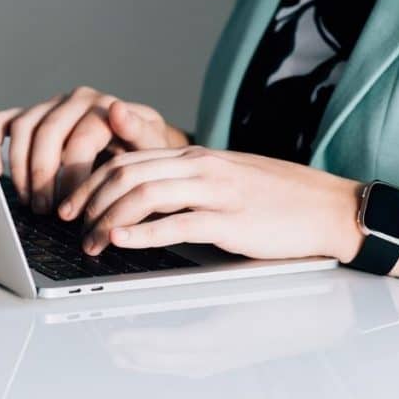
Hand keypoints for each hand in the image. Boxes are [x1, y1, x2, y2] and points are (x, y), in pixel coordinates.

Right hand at [0, 87, 187, 213]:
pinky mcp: (30, 114)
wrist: (134, 144)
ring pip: (22, 129)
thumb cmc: (141, 152)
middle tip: (44, 210)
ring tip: (30, 202)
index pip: (80, 139)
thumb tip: (117, 110)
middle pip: (47, 134)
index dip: (72, 177)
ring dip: (20, 168)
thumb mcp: (151, 147)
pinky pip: (2, 122)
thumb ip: (139, 132)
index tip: (71, 209)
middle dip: (43, 177)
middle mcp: (73, 100)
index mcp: (103, 106)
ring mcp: (49, 105)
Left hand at [59, 146, 363, 260]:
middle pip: (126, 173)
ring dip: (108, 218)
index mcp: (193, 157)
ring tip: (89, 239)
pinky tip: (121, 241)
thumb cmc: (273, 197)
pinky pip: (178, 222)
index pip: (126, 159)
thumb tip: (135, 190)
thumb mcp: (220, 178)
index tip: (69, 202)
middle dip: (88, 199)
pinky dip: (143, 232)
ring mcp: (216, 191)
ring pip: (145, 194)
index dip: (90, 180)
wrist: (330, 206)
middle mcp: (199, 167)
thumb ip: (179, 180)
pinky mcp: (232, 219)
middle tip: (68, 222)